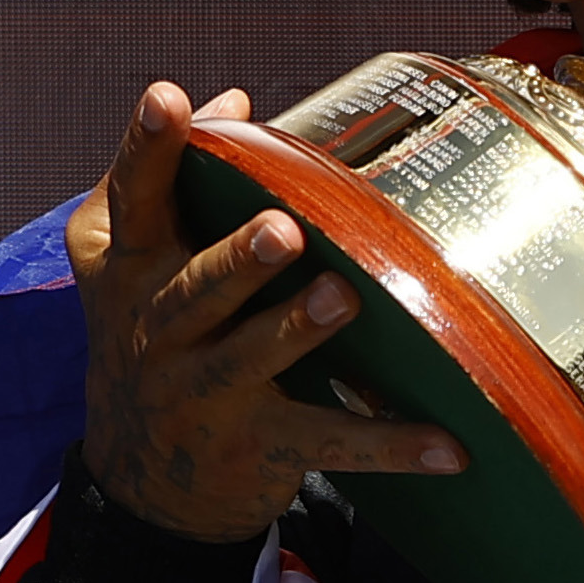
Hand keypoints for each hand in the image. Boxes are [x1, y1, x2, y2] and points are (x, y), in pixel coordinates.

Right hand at [70, 82, 466, 542]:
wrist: (141, 484)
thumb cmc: (152, 339)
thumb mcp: (139, 266)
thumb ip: (176, 184)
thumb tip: (233, 102)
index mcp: (135, 272)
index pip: (135, 201)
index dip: (147, 151)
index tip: (168, 98)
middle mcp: (158, 331)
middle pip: (195, 290)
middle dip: (237, 261)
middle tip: (283, 229)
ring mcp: (205, 394)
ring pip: (252, 359)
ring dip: (298, 330)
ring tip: (343, 298)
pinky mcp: (258, 448)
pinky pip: (328, 442)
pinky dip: (389, 445)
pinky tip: (448, 446)